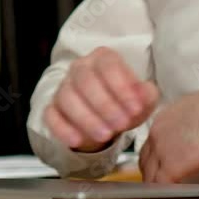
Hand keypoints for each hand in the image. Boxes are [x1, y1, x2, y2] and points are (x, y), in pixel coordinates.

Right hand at [43, 47, 158, 152]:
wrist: (106, 119)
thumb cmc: (125, 103)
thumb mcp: (142, 99)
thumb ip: (147, 94)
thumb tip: (144, 94)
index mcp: (103, 58)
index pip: (109, 65)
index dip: (122, 87)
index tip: (136, 108)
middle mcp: (80, 68)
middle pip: (85, 80)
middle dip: (105, 104)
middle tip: (121, 124)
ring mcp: (63, 87)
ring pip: (67, 97)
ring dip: (87, 118)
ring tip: (105, 135)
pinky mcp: (52, 108)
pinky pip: (51, 115)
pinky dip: (62, 128)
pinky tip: (77, 140)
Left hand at [139, 80, 198, 182]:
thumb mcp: (194, 108)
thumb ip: (188, 120)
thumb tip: (196, 125)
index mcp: (162, 121)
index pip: (150, 143)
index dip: (153, 156)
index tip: (158, 162)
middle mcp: (156, 135)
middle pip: (144, 159)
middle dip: (149, 170)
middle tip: (156, 179)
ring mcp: (161, 152)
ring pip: (149, 174)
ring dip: (154, 183)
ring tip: (161, 192)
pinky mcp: (171, 167)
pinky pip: (161, 184)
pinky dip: (164, 191)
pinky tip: (170, 195)